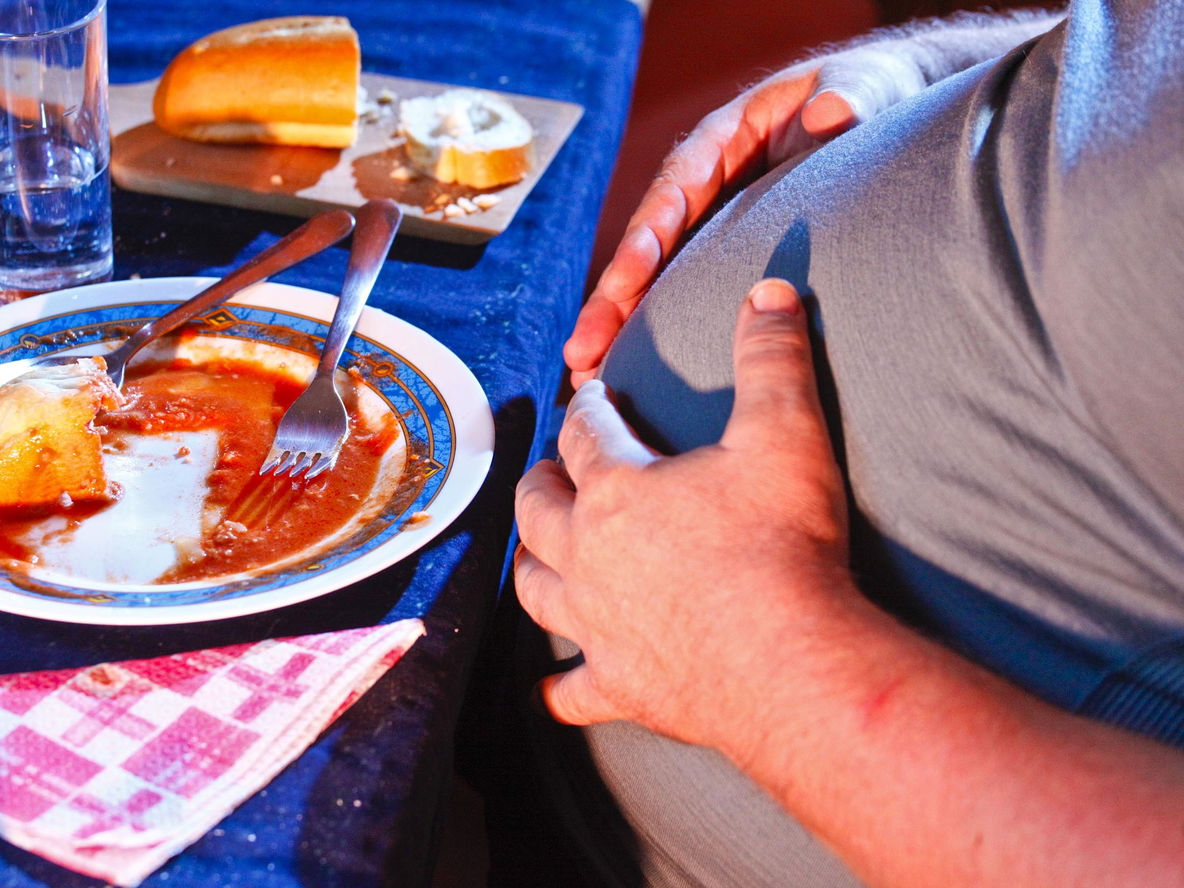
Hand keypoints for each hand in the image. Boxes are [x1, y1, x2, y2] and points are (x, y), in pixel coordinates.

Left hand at [518, 278, 850, 747]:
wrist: (797, 663)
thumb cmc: (788, 547)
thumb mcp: (787, 434)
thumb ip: (773, 357)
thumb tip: (771, 292)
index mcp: (619, 490)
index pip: (586, 433)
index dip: (588, 407)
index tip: (591, 395)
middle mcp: (589, 556)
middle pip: (541, 509)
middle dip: (541, 481)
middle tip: (548, 470)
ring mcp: (598, 626)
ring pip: (536, 591)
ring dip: (531, 565)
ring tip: (535, 553)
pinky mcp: (619, 687)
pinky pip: (571, 691)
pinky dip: (557, 689)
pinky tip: (550, 691)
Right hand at [566, 48, 927, 388]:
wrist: (890, 116)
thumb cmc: (873, 94)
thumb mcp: (866, 85)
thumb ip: (852, 93)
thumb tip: (831, 115)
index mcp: (726, 140)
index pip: (676, 189)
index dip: (647, 238)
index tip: (625, 282)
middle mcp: (709, 185)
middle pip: (651, 244)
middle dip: (614, 300)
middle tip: (583, 351)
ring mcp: (717, 224)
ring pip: (662, 276)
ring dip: (624, 326)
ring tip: (589, 377)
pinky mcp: (733, 258)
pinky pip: (690, 294)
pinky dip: (662, 332)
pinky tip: (636, 375)